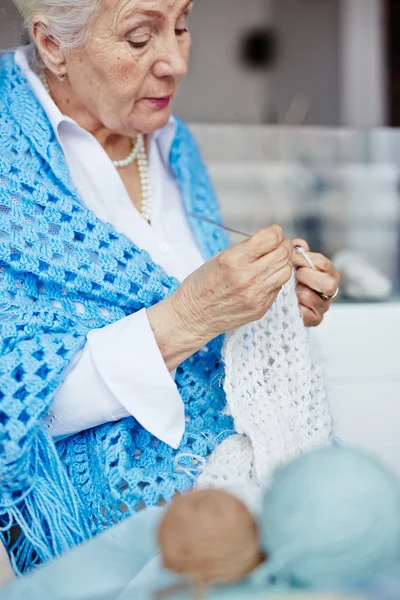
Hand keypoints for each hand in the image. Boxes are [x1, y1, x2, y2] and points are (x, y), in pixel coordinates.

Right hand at [148, 226, 292, 369]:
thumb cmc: (201, 285)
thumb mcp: (219, 257)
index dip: (275, 232)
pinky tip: (262, 279)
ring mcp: (256, 296)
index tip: (273, 232)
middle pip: (283, 254)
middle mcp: (247, 278)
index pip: (271, 239)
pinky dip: (274, 279)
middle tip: (277, 245)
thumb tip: (271, 240)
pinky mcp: (261, 308)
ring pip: (286, 271)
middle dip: (283, 245)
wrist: (193, 316)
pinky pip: (277, 288)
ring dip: (282, 263)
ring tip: (271, 262)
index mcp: (233, 260)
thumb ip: (247, 248)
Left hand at [292, 239, 339, 326]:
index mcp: (329, 273)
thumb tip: (299, 245)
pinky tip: (292, 301)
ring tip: (292, 289)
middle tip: (297, 275)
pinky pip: (306, 314)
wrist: (287, 299)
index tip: (294, 258)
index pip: (324, 264)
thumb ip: (299, 251)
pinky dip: (297, 306)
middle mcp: (330, 291)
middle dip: (308, 277)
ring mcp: (323, 306)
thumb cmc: (295, 278)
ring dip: (299, 292)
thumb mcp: (297, 262)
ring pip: (314, 298)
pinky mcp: (315, 320)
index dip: (308, 260)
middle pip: (328, 284)